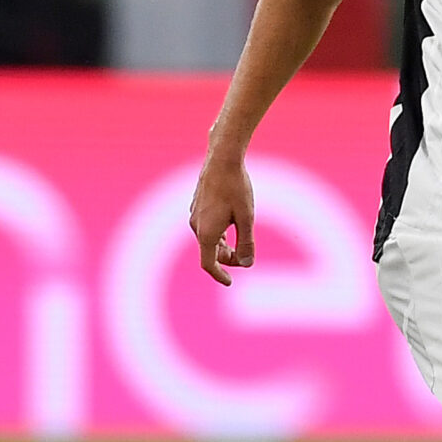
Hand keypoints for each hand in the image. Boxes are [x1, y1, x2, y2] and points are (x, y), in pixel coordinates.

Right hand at [187, 154, 254, 283]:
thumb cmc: (236, 187)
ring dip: (223, 245)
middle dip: (227, 258)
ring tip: (241, 240)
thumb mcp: (247, 217)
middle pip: (210, 252)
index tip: (230, 282)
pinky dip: (219, 233)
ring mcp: (194, 215)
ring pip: (208, 239)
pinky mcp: (197, 205)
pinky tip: (230, 225)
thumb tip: (246, 264)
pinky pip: (206, 227)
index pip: (208, 264)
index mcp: (206, 233)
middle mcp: (196, 226)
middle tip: (246, 256)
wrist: (222, 158)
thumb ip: (246, 243)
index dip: (219, 275)